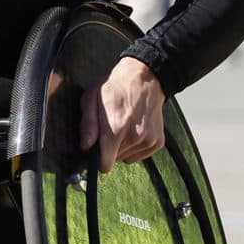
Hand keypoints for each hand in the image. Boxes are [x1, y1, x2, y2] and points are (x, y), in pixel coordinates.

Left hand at [79, 56, 165, 172]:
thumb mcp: (91, 99)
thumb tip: (85, 147)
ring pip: (126, 158)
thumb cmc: (114, 87)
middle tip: (109, 129)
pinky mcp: (158, 142)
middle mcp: (134, 138)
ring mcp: (148, 140)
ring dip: (122, 148)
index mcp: (116, 129)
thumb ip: (87, 125)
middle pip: (114, 160)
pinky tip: (133, 129)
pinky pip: (139, 156)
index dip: (96, 160)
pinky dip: (134, 147)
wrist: (144, 78)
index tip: (95, 150)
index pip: (104, 165)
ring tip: (122, 126)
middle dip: (108, 150)